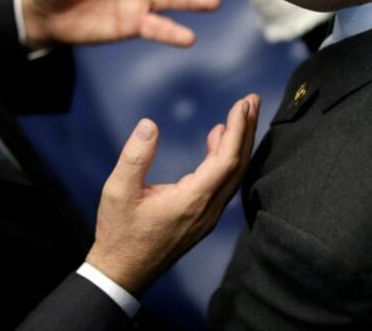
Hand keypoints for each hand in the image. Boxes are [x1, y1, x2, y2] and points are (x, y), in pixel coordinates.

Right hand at [86, 95, 259, 294]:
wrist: (122, 272)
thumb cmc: (120, 232)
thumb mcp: (119, 190)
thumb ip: (135, 156)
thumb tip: (149, 124)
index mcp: (192, 200)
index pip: (226, 159)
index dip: (238, 129)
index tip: (242, 103)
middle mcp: (208, 209)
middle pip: (238, 166)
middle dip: (247, 130)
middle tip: (252, 100)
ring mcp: (207, 216)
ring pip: (233, 176)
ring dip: (239, 144)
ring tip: (241, 115)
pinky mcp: (202, 219)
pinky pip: (224, 184)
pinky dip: (227, 159)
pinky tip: (217, 142)